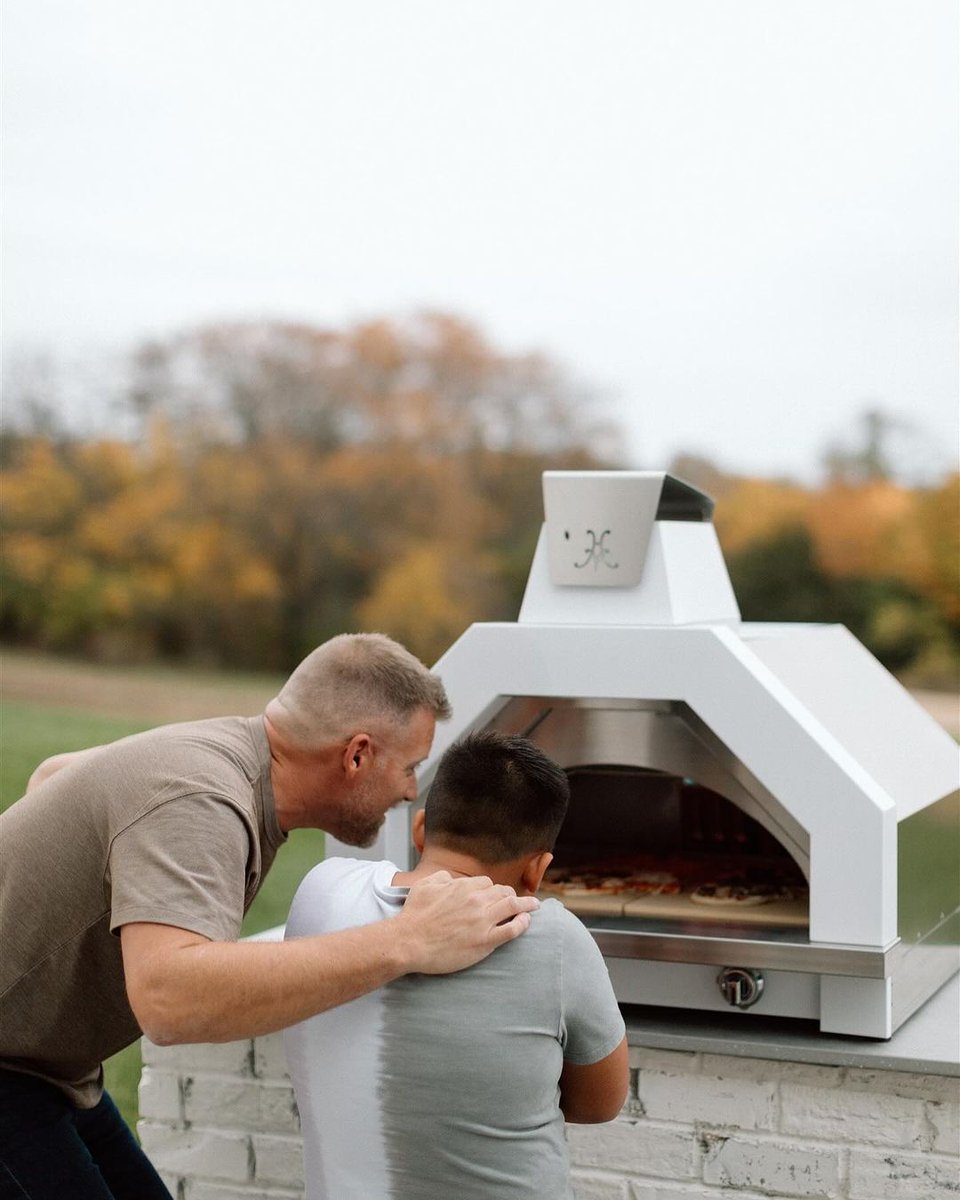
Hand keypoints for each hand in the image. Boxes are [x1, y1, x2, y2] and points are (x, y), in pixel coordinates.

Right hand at [397, 871, 539, 974]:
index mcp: (463, 886)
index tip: (495, 895)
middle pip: (503, 892)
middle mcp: (477, 900)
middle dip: (511, 894)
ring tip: (533, 905)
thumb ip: (441, 878)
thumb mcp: (425, 886)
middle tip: (517, 900)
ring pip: (513, 906)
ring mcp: (483, 921)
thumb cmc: (414, 915)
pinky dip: (522, 923)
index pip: (487, 883)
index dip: (492, 889)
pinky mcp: (485, 941)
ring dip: (526, 904)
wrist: (408, 941)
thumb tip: (450, 878)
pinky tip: (526, 921)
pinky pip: (512, 929)